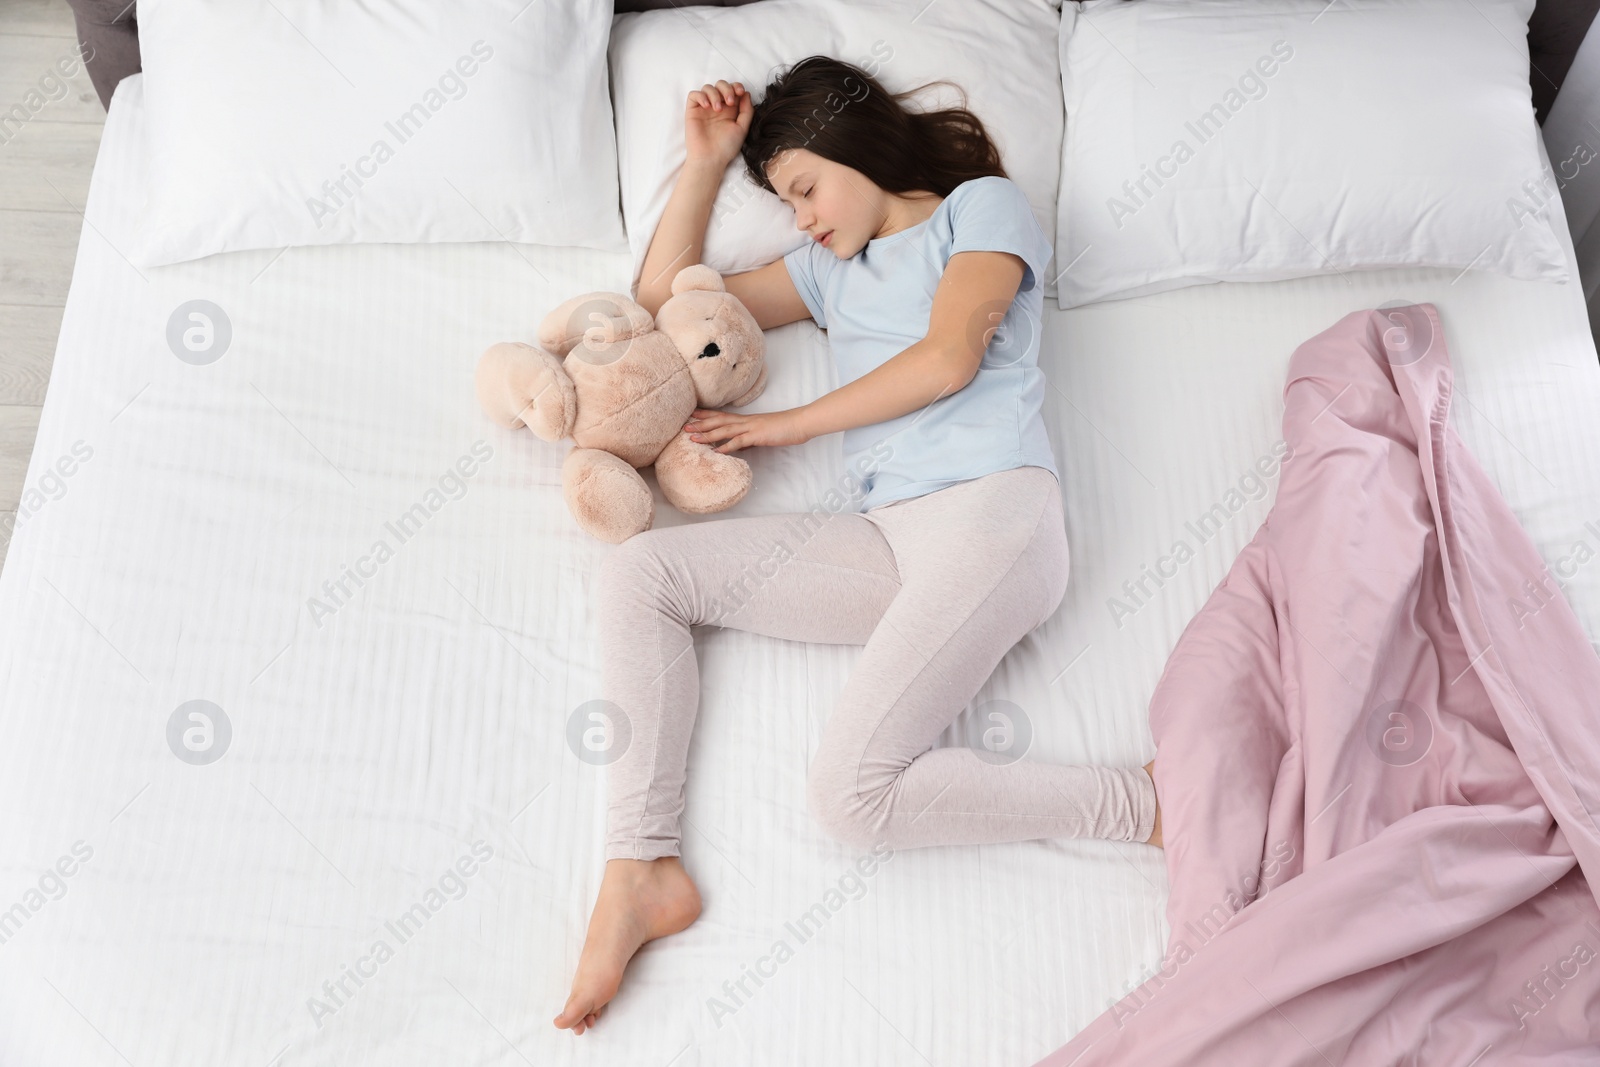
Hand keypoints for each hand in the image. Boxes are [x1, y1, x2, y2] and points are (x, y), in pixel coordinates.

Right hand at [684, 80, 751, 167]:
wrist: (710, 158)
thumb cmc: (726, 147)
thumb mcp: (742, 128)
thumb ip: (746, 111)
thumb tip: (746, 94)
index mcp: (730, 110)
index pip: (733, 90)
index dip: (736, 86)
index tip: (740, 92)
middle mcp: (718, 107)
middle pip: (720, 85)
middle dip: (726, 88)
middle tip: (729, 102)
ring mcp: (705, 108)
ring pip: (708, 87)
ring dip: (714, 94)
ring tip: (717, 109)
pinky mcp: (693, 111)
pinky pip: (694, 95)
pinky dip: (701, 96)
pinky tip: (706, 106)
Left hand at [684, 407, 809, 453]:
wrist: (800, 423)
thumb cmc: (784, 428)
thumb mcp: (763, 434)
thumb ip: (750, 439)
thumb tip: (741, 446)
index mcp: (746, 420)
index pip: (722, 416)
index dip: (706, 415)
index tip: (691, 415)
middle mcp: (745, 421)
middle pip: (718, 421)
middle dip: (700, 423)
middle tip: (683, 425)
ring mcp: (750, 427)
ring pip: (724, 429)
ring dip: (707, 434)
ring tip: (692, 437)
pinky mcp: (757, 436)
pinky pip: (739, 442)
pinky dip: (726, 447)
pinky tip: (715, 452)